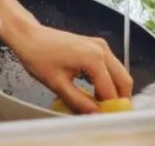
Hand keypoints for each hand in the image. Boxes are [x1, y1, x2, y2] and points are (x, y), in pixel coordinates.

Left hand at [5, 22, 133, 113]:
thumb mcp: (58, 84)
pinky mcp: (96, 45)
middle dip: (118, 99)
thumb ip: (79, 102)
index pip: (111, 91)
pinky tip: (94, 90)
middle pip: (124, 80)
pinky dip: (107, 80)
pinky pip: (110, 66)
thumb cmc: (39, 55)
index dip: (110, 108)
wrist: (30, 37)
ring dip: (113, 89)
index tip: (105, 118)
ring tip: (98, 103)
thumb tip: (94, 113)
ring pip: (119, 73)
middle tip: (107, 113)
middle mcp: (101, 49)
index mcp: (94, 58)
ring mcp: (100, 45)